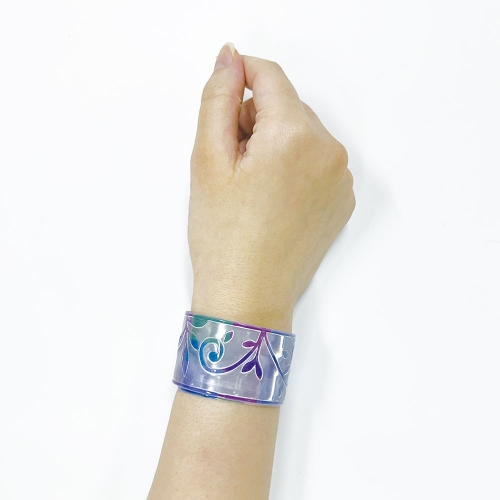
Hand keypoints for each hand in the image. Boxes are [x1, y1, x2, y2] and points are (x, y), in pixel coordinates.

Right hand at [189, 43, 354, 330]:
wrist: (249, 298)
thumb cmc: (223, 237)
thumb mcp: (207, 160)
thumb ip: (218, 98)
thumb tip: (230, 59)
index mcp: (296, 136)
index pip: (270, 77)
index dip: (241, 76)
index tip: (223, 93)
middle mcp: (330, 152)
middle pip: (287, 106)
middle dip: (256, 120)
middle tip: (231, 163)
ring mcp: (341, 179)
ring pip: (302, 133)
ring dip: (275, 143)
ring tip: (251, 186)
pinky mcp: (341, 200)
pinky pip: (316, 162)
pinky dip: (294, 166)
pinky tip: (272, 199)